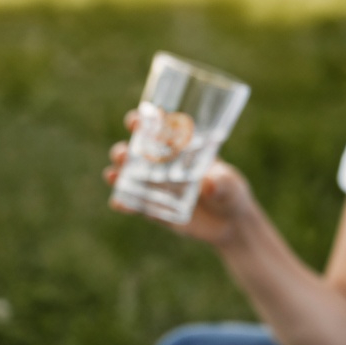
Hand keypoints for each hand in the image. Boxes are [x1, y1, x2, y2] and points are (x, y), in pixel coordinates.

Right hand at [102, 110, 257, 247]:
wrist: (231, 224)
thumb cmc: (232, 193)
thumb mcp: (230, 185)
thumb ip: (221, 183)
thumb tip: (208, 184)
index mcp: (181, 149)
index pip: (158, 130)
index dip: (143, 122)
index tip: (136, 120)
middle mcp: (163, 165)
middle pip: (136, 152)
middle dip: (124, 150)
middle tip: (124, 152)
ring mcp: (156, 187)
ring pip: (129, 176)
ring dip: (118, 173)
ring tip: (114, 174)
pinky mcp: (155, 209)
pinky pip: (135, 205)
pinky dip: (124, 203)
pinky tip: (118, 203)